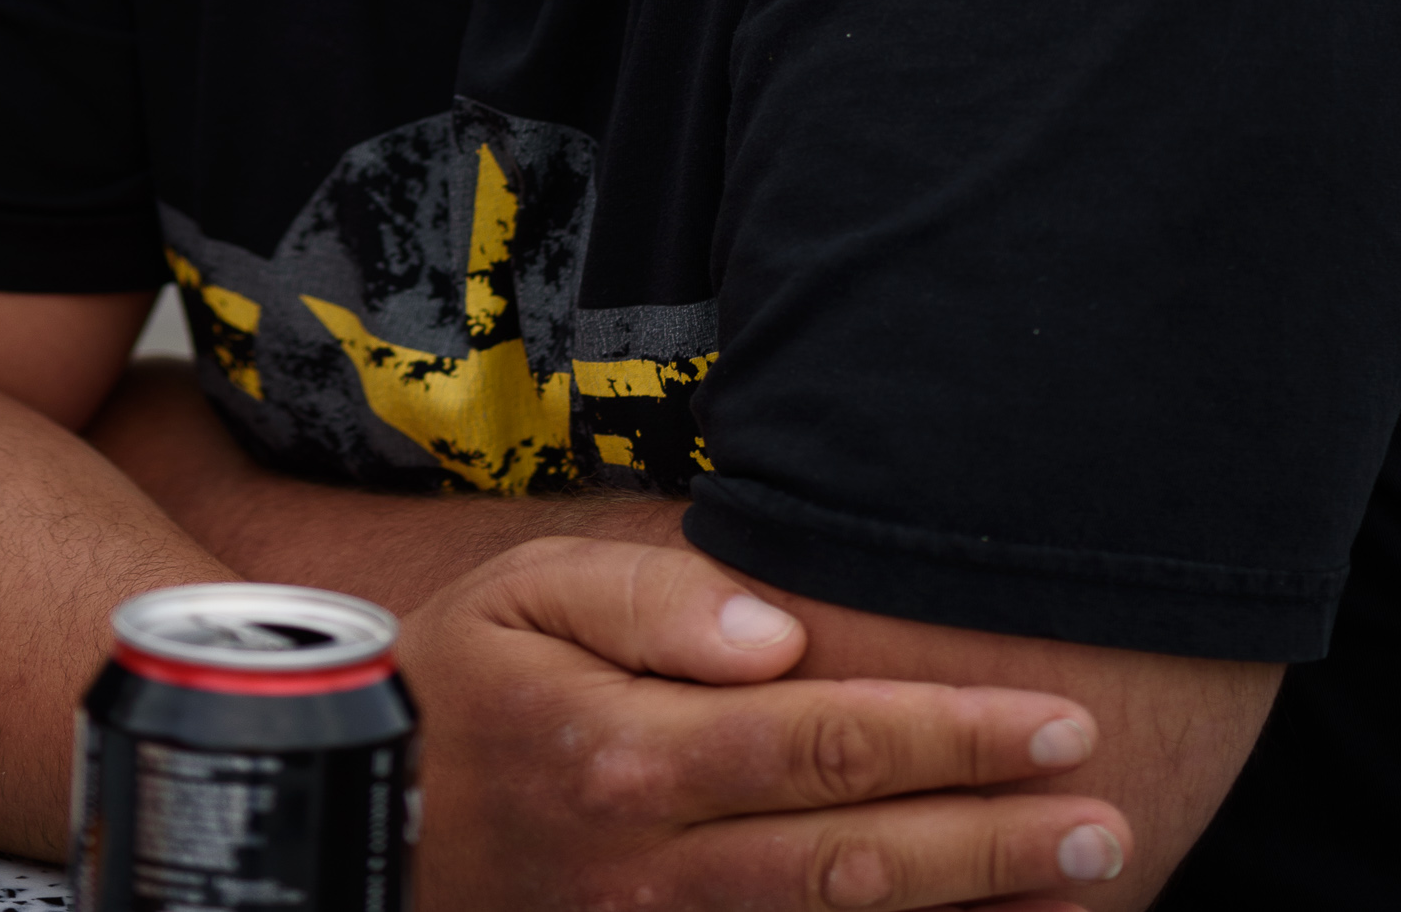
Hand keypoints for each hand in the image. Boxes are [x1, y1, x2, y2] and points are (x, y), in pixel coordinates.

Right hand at [401, 536, 1131, 911]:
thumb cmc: (463, 678)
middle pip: (858, 855)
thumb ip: (649, 599)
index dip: (952, 735)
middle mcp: (656, 865)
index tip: (1059, 719)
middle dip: (994, 836)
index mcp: (632, 755)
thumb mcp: (526, 592)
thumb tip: (775, 627)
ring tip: (1078, 881)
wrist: (365, 817)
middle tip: (1109, 817)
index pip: (827, 741)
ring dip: (965, 907)